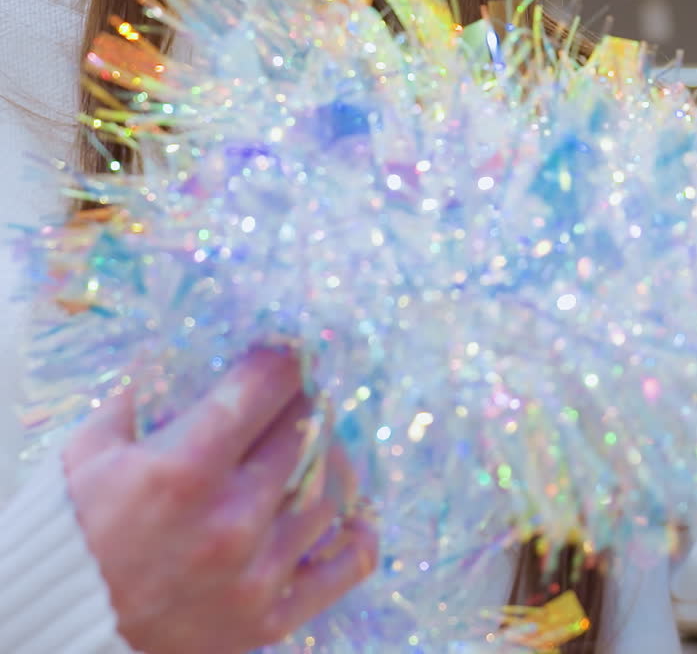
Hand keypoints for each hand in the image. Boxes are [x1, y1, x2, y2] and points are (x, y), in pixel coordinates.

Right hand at [63, 347, 376, 652]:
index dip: (282, 356)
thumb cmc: (74, 528)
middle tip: (299, 391)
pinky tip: (354, 511)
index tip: (286, 348)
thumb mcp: (93, 446)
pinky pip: (344, 570)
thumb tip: (185, 349)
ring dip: (328, 457)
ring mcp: (256, 573)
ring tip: (316, 443)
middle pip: (305, 430)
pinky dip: (357, 535)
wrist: (62, 624)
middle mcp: (231, 518)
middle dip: (304, 400)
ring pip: (330, 490)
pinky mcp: (270, 618)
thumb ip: (143, 392)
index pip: (267, 385)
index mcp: (186, 467)